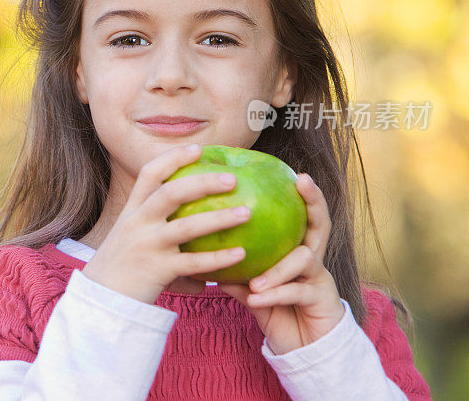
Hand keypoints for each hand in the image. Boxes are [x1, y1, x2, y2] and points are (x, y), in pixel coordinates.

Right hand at [81, 144, 250, 304]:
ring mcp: (147, 245)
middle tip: (233, 178)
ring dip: (219, 218)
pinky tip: (241, 254)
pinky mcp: (157, 270)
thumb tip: (196, 222)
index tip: (198, 148)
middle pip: (172, 193)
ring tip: (246, 213)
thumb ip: (157, 225)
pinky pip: (194, 263)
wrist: (101, 299)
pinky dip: (219, 258)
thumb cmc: (123, 267)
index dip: (174, 158)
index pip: (150, 173)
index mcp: (133, 210)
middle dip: (203, 182)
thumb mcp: (131, 236)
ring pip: (187, 227)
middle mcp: (138, 222)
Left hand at [218, 173, 345, 354]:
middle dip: (313, 201)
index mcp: (296, 249)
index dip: (305, 193)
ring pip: (304, 259)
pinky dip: (274, 294)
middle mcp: (313, 258)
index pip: (303, 215)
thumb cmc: (275, 310)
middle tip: (301, 182)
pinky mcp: (322, 301)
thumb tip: (199, 249)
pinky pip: (297, 292)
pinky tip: (254, 299)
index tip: (296, 172)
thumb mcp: (251, 286)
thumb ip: (234, 267)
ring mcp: (320, 278)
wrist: (302, 347)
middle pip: (321, 223)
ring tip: (255, 281)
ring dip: (277, 268)